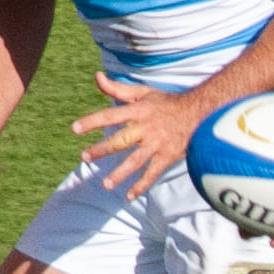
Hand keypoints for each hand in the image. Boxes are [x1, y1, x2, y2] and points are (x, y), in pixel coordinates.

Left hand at [72, 73, 200, 200]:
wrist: (199, 113)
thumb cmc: (167, 102)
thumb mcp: (143, 92)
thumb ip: (118, 88)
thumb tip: (97, 77)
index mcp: (138, 111)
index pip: (111, 115)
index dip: (92, 121)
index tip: (75, 129)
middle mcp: (146, 128)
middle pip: (121, 140)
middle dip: (102, 149)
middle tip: (85, 157)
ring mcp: (157, 144)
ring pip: (135, 161)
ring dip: (120, 173)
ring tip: (105, 184)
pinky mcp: (167, 156)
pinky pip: (152, 173)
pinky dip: (141, 185)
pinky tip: (129, 196)